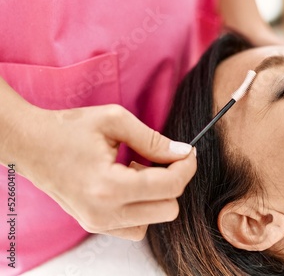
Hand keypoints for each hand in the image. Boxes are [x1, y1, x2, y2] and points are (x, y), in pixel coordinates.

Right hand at [17, 104, 196, 239]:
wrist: (30, 145)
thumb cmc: (68, 129)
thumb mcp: (115, 121)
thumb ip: (153, 139)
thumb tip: (183, 152)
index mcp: (109, 186)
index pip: (169, 187)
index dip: (186, 167)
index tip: (188, 152)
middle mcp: (104, 213)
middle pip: (168, 208)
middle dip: (172, 181)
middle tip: (157, 158)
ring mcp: (98, 223)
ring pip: (154, 219)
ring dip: (156, 195)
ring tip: (134, 170)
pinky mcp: (94, 225)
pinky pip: (136, 226)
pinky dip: (142, 206)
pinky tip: (127, 184)